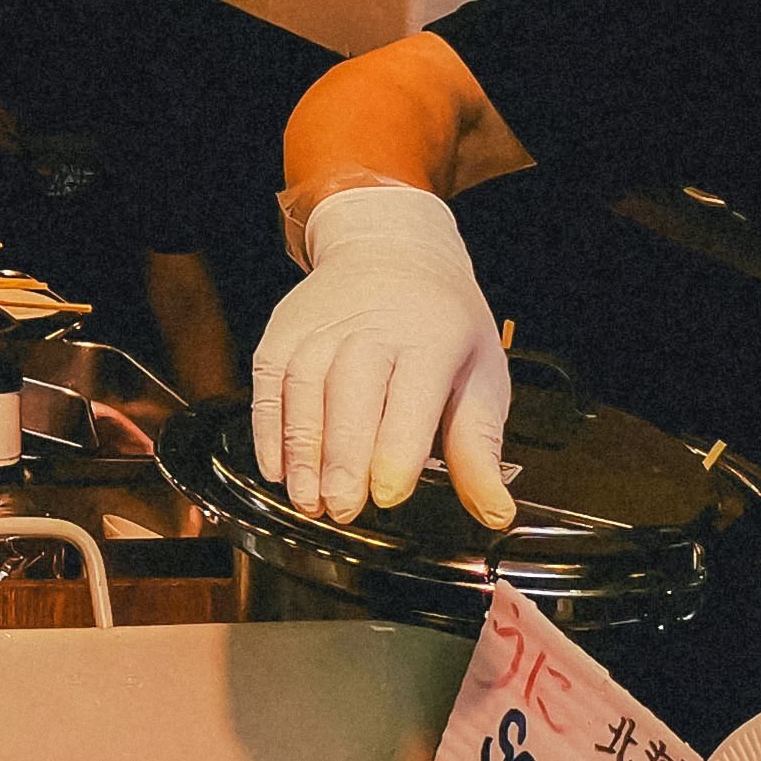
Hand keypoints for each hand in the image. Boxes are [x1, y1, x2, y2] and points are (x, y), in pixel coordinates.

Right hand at [249, 183, 515, 528]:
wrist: (389, 249)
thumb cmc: (441, 321)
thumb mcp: (481, 375)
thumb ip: (478, 449)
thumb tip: (493, 511)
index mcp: (429, 339)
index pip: (409, 398)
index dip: (396, 450)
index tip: (389, 495)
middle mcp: (368, 328)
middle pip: (348, 396)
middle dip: (341, 459)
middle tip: (342, 509)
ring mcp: (318, 329)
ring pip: (301, 392)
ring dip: (300, 452)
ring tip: (306, 501)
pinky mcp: (282, 333)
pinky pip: (268, 385)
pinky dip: (267, 430)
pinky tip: (277, 469)